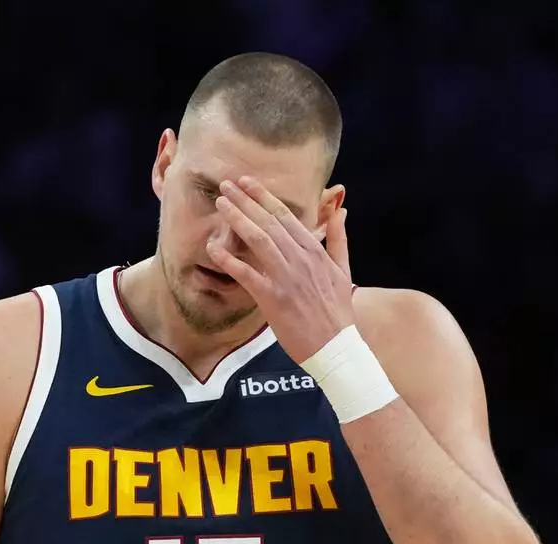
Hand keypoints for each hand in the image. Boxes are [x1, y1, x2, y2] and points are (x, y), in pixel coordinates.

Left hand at [206, 176, 352, 364]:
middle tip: (226, 184)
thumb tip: (341, 210)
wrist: (336, 347)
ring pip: (259, 241)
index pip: (286, 216)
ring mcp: (286, 278)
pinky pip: (247, 275)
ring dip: (238, 219)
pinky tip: (214, 248)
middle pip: (269, 222)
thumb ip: (338, 239)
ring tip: (221, 204)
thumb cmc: (337, 312)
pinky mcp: (273, 299)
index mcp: (314, 252)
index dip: (264, 197)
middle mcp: (300, 260)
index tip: (247, 182)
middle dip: (246, 200)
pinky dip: (230, 260)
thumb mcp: (343, 270)